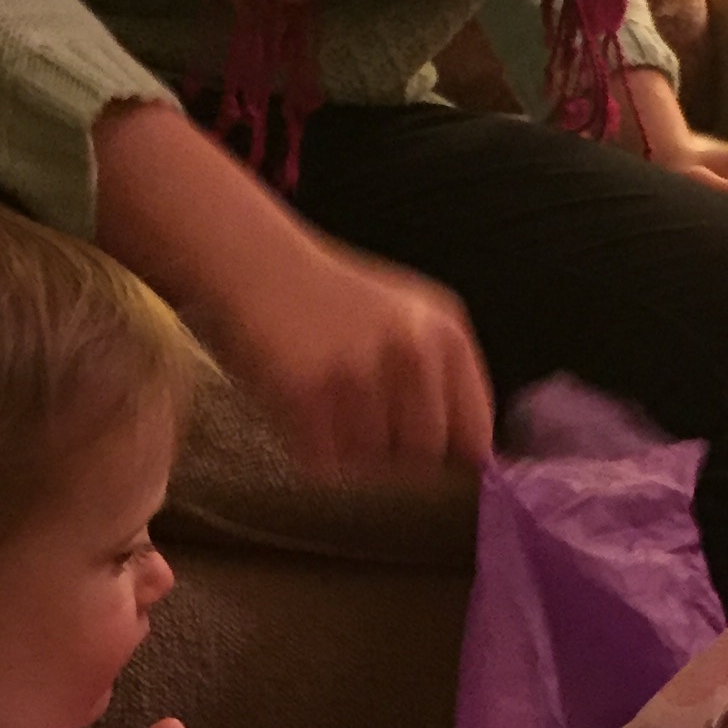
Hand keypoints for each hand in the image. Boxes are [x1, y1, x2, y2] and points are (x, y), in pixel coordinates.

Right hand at [91, 99, 493, 474]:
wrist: (252, 263)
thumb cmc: (329, 299)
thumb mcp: (409, 320)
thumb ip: (443, 380)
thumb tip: (473, 458)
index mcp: (446, 335)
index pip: (474, 435)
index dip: (450, 458)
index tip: (428, 462)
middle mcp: (412, 354)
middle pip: (423, 457)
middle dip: (392, 453)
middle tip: (356, 420)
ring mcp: (360, 376)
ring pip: (373, 465)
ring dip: (348, 451)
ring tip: (323, 406)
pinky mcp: (307, 396)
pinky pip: (324, 463)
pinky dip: (308, 450)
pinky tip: (296, 409)